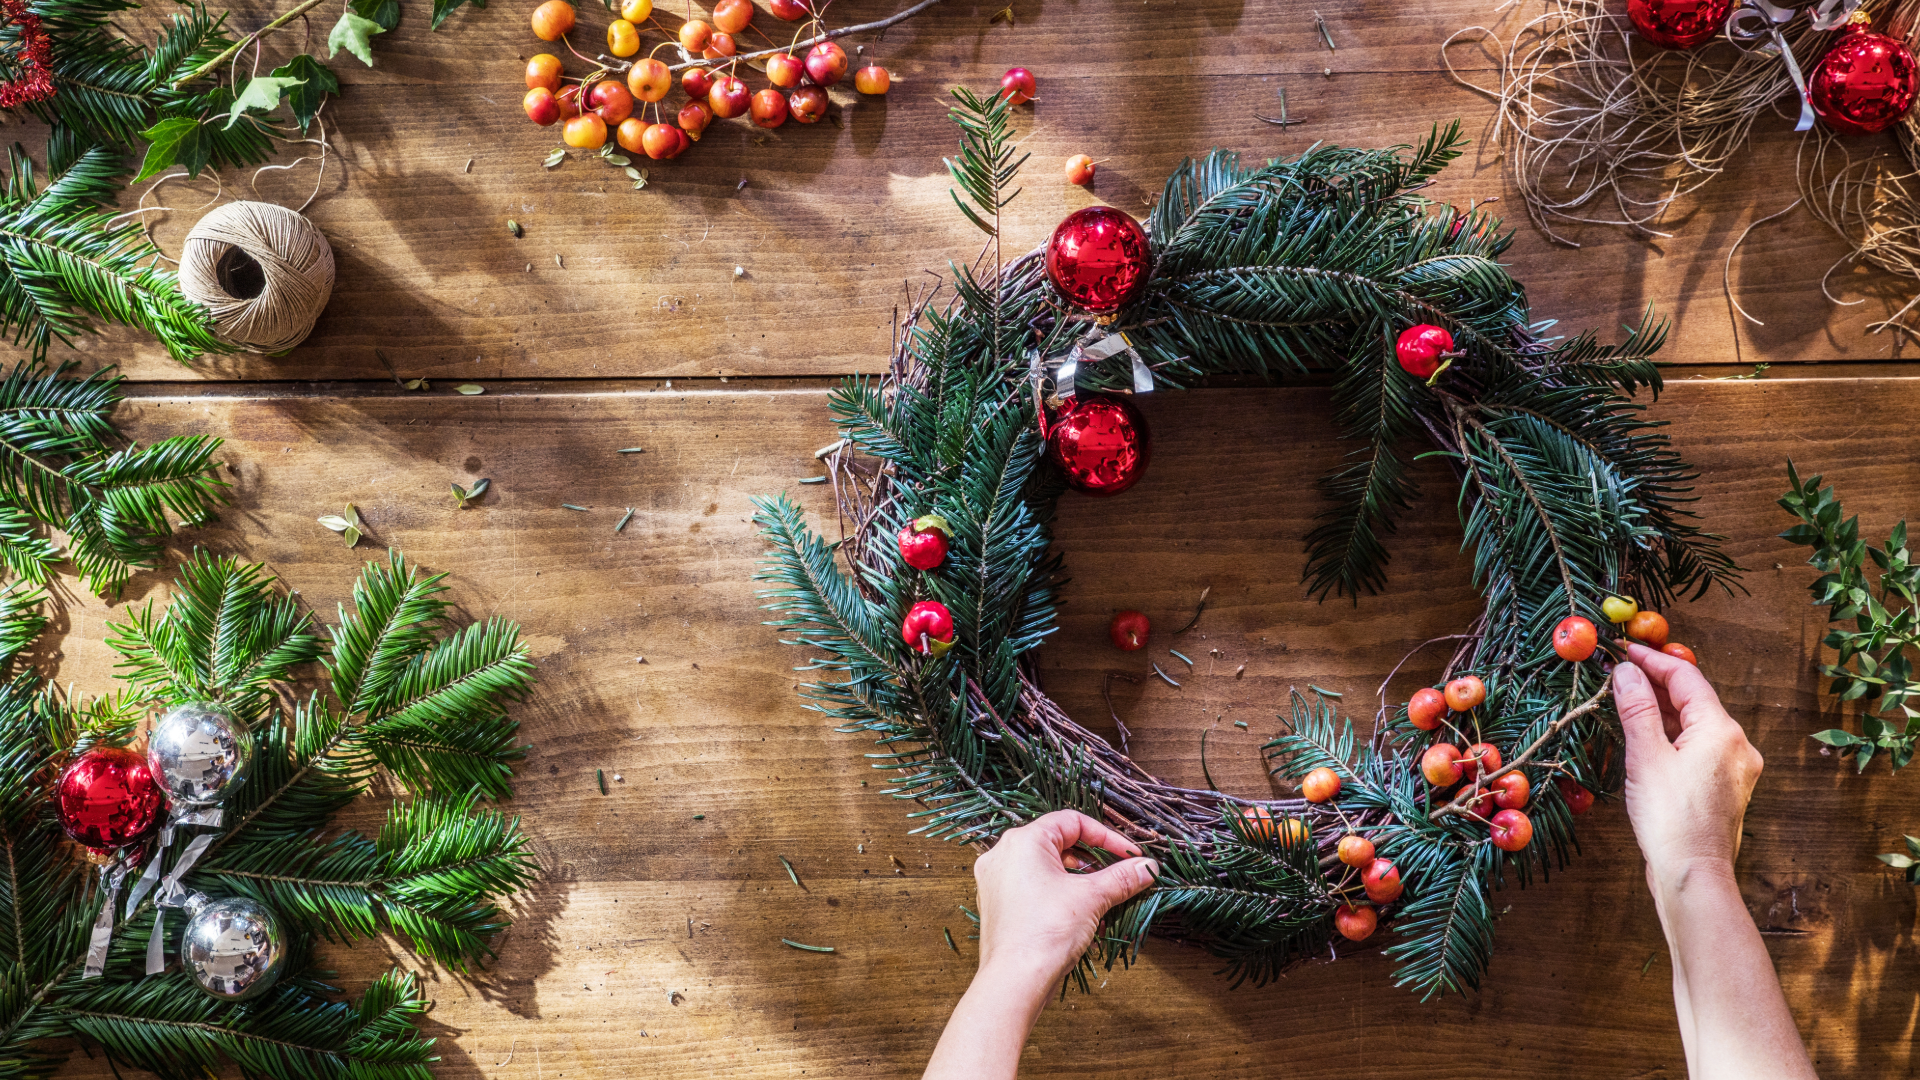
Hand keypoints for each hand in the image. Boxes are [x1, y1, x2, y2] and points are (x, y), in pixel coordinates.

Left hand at [972, 809, 1158, 995]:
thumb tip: (1147, 867)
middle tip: (1119, 877)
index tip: (1130, 856)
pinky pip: (1033, 890)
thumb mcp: (1091, 898)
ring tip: (1103, 901)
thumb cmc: (1046, 932)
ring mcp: (996, 882)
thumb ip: (1122, 878)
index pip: (1072, 821)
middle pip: (1059, 844)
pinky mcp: (998, 906)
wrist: (1015, 981)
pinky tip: (1081, 917)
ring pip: (1047, 870)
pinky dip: (1058, 897)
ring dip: (1078, 882)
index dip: (1106, 837)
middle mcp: (1003, 855)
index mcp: (1023, 841)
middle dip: (1093, 862)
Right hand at [1612, 642, 1764, 890]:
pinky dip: (1673, 735)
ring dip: (1663, 710)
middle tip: (1621, 672)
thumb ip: (1636, 708)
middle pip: (1694, 700)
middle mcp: (1737, 744)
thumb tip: (1625, 671)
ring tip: (1627, 701)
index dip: (1653, 659)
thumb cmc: (1670, 818)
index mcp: (1722, 730)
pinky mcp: (1726, 788)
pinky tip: (1649, 738)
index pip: (1686, 677)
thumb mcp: (1645, 755)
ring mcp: (1736, 768)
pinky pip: (1699, 748)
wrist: (1692, 874)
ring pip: (1697, 725)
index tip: (1624, 650)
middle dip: (1657, 683)